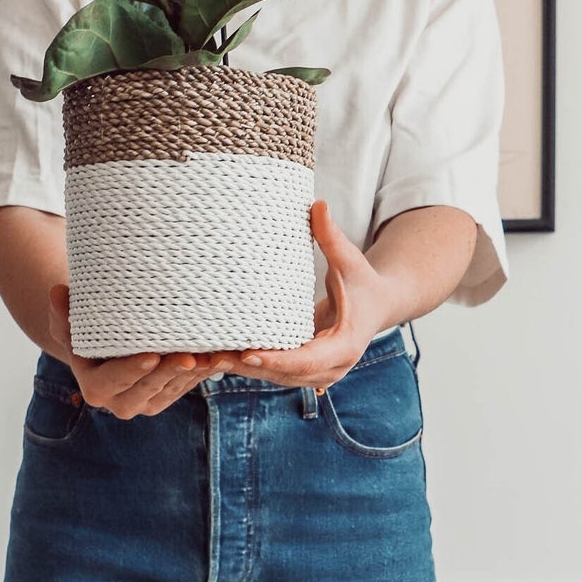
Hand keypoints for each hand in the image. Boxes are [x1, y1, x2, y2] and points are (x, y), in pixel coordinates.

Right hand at [47, 285, 225, 418]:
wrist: (105, 344)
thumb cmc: (86, 329)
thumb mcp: (71, 323)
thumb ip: (64, 314)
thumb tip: (57, 292)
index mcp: (96, 389)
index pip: (113, 381)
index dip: (132, 370)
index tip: (150, 355)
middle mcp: (124, 402)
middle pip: (150, 388)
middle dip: (171, 373)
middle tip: (190, 356)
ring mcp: (151, 401)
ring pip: (176, 388)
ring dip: (197, 372)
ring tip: (215, 354)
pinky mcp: (172, 394)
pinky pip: (192, 384)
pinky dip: (208, 369)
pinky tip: (225, 354)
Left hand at [207, 199, 395, 391]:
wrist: (377, 305)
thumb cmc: (362, 282)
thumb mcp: (349, 261)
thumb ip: (331, 237)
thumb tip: (318, 205)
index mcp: (345, 346)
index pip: (307, 360)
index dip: (277, 359)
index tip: (248, 353)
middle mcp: (330, 368)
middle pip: (283, 374)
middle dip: (247, 367)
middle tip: (210, 357)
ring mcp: (316, 373)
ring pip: (273, 377)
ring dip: (239, 370)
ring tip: (204, 359)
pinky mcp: (302, 369)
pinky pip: (271, 372)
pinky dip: (245, 366)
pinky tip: (215, 358)